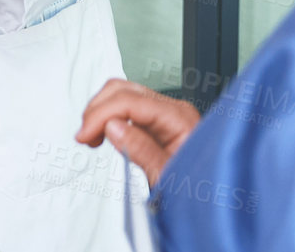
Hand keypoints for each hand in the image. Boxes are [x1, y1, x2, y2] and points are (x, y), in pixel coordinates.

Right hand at [77, 78, 200, 186]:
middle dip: (98, 109)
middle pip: (123, 89)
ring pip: (122, 94)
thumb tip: (112, 126)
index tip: (84, 135)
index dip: (101, 114)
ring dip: (100, 112)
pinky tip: (103, 134)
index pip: (130, 101)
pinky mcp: (156, 122)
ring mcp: (164, 114)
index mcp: (179, 118)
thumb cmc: (199, 194)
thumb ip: (141, 150)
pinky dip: (108, 117)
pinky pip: (126, 108)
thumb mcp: (168, 178)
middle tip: (84, 136)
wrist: (210, 204)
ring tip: (91, 137)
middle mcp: (172, 110)